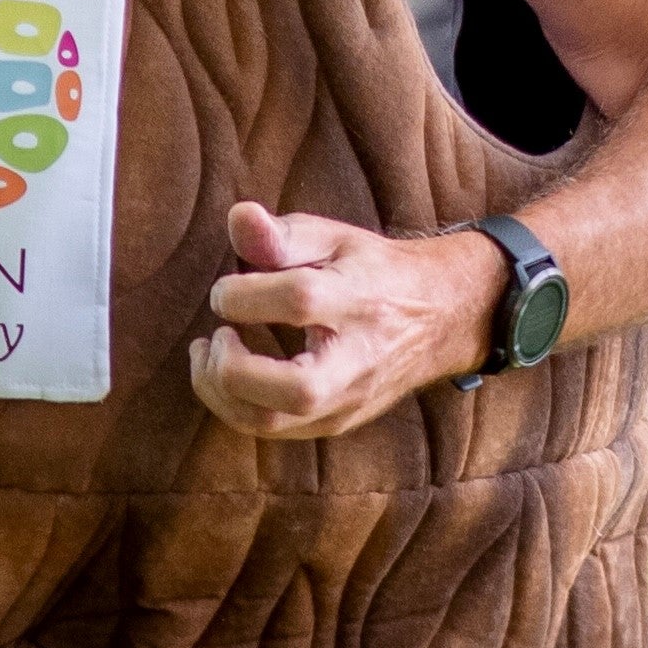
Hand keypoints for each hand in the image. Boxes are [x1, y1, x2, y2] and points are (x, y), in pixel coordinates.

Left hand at [189, 201, 511, 440]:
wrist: (437, 318)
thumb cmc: (376, 271)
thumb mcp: (337, 238)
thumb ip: (284, 233)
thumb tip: (237, 217)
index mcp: (360, 300)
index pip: (298, 299)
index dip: (245, 292)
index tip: (226, 287)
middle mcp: (357, 360)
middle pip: (292, 388)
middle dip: (232, 367)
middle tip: (217, 333)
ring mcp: (347, 400)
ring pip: (274, 423)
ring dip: (222, 394)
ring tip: (210, 355)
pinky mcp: (335, 423)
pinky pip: (275, 430)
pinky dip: (238, 406)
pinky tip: (230, 374)